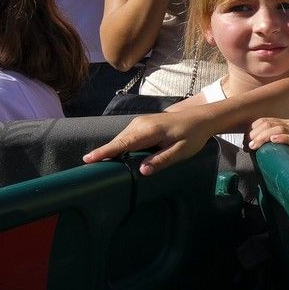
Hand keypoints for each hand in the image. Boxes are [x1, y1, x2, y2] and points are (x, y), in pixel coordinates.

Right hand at [82, 108, 213, 174]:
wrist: (200, 118)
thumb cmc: (193, 135)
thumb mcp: (181, 151)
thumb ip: (162, 160)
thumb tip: (142, 171)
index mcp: (149, 131)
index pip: (122, 143)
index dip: (104, 152)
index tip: (88, 159)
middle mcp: (140, 124)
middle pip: (118, 142)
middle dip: (104, 154)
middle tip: (91, 171)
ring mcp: (140, 122)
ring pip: (121, 139)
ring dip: (112, 151)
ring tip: (99, 166)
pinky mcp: (142, 124)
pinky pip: (126, 137)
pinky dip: (120, 146)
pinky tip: (117, 157)